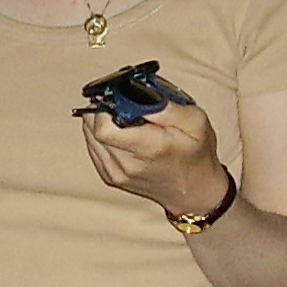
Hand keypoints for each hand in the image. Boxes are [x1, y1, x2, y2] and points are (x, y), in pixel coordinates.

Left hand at [81, 98, 228, 218]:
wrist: (194, 192)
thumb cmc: (196, 155)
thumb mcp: (196, 122)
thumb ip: (168, 107)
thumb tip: (140, 94)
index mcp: (148, 148)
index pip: (104, 128)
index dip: (105, 107)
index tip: (116, 96)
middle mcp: (127, 164)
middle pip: (92, 130)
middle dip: (101, 110)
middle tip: (118, 101)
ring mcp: (116, 174)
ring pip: (89, 137)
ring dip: (98, 121)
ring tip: (119, 115)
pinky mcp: (110, 177)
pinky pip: (93, 148)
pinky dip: (99, 135)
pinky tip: (117, 130)